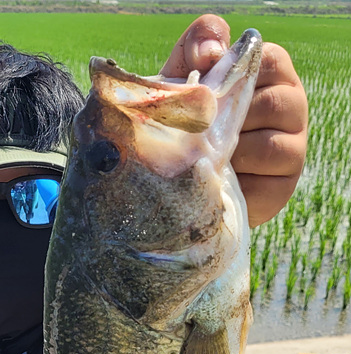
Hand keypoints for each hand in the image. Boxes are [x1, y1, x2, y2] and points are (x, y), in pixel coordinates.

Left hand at [161, 15, 306, 226]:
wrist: (180, 177)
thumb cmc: (187, 118)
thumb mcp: (183, 74)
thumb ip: (197, 44)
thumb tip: (212, 52)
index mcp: (273, 74)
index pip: (268, 62)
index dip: (233, 77)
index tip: (206, 94)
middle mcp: (292, 107)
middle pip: (270, 106)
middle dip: (227, 122)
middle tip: (200, 133)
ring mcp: (293, 148)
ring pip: (267, 147)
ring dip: (230, 155)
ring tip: (208, 158)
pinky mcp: (283, 187)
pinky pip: (263, 185)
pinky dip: (234, 185)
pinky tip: (217, 182)